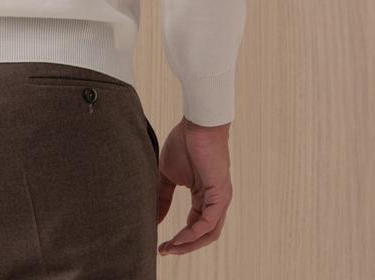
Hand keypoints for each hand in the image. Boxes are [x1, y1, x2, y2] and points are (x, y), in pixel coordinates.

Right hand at [156, 116, 233, 256]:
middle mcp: (215, 202)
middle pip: (203, 235)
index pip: (194, 226)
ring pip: (208, 233)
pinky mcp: (220, 195)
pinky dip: (194, 233)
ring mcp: (220, 200)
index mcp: (204, 197)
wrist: (197, 124)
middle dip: (184, 246)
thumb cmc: (184, 143)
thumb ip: (162, 197)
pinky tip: (180, 237)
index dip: (179, 238)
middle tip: (165, 251)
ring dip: (189, 244)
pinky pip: (209, 222)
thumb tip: (154, 219)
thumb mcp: (167, 175)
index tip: (161, 245)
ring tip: (171, 248)